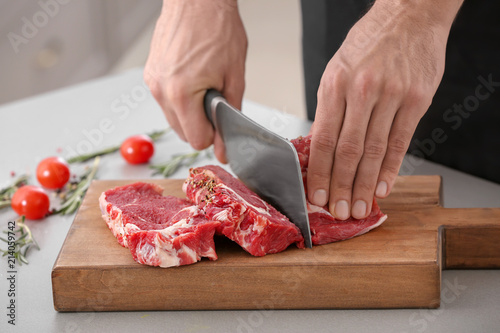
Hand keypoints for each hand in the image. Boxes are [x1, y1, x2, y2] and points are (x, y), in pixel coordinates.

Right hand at [144, 0, 246, 162]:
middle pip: (183, 133)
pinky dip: (180, 99)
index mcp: (181, 94)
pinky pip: (166, 101)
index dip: (214, 135)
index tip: (221, 123)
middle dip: (202, 124)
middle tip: (215, 99)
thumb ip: (230, 116)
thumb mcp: (234, 77)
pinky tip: (192, 79)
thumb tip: (224, 147)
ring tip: (204, 85)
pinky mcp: (150, 74)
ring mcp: (153, 82)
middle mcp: (161, 90)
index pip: (196, 140)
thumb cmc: (217, 28)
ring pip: (173, 118)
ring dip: (190, 112)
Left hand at [307, 0, 462, 218]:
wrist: (408, 17)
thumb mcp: (337, 71)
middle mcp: (361, 91)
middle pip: (348, 151)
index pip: (322, 140)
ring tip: (360, 207)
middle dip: (341, 186)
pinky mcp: (416, 100)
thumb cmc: (368, 44)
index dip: (319, 173)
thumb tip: (321, 150)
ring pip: (375, 151)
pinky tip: (384, 187)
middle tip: (339, 211)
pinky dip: (392, 168)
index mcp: (334, 85)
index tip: (317, 196)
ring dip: (366, 184)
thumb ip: (330, 110)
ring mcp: (391, 95)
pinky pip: (401, 141)